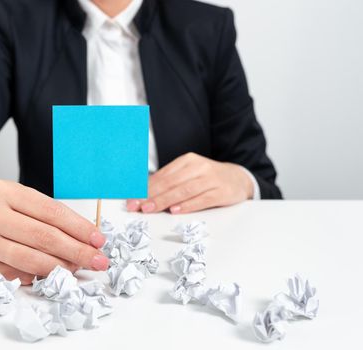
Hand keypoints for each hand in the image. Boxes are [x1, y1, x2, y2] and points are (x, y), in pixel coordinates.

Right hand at [0, 180, 108, 284]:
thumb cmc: (0, 207)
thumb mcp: (22, 198)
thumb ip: (51, 216)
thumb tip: (85, 241)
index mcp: (7, 192)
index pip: (51, 212)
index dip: (79, 228)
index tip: (98, 240)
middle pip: (43, 237)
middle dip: (76, 251)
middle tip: (97, 260)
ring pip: (30, 259)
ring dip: (61, 267)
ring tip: (79, 269)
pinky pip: (17, 275)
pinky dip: (39, 276)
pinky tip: (53, 275)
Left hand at [126, 153, 253, 214]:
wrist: (238, 179)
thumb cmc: (207, 179)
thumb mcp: (188, 175)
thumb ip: (169, 183)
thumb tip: (144, 195)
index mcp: (187, 161)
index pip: (162, 176)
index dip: (145, 189)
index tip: (132, 199)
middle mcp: (199, 167)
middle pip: (170, 183)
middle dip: (151, 196)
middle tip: (137, 206)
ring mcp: (211, 179)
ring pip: (183, 190)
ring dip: (164, 201)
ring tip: (150, 208)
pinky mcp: (222, 192)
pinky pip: (202, 199)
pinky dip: (187, 205)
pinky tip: (175, 210)